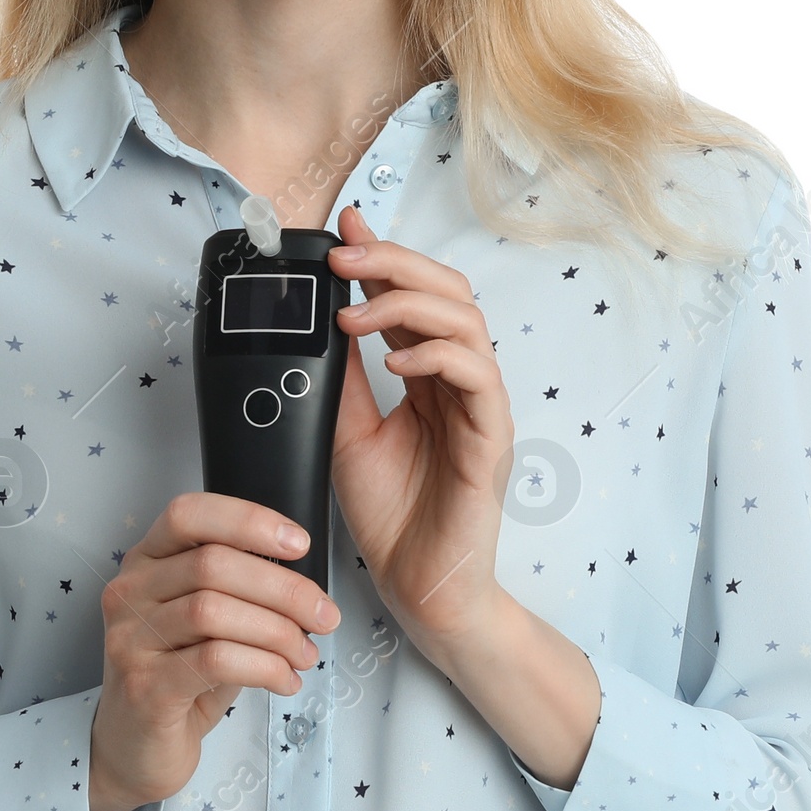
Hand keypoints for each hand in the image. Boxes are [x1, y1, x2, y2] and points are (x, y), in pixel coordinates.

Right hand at [88, 491, 341, 810]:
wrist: (136, 749)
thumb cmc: (182, 675)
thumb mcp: (208, 620)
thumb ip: (239, 588)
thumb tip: (305, 582)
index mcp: (146, 561)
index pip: (189, 514)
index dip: (248, 520)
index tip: (300, 544)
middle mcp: (129, 592)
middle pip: (212, 564)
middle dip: (283, 589)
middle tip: (324, 615)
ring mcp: (130, 640)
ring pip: (214, 612)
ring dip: (278, 631)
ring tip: (306, 653)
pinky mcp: (144, 687)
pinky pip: (215, 661)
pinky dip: (264, 667)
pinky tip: (285, 680)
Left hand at [327, 204, 514, 653]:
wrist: (415, 585)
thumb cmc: (390, 512)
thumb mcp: (346, 427)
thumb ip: (341, 373)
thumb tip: (319, 314)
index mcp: (429, 374)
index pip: (415, 294)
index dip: (384, 254)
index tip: (343, 226)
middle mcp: (460, 381)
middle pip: (448, 292)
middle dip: (394, 262)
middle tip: (343, 256)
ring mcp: (481, 407)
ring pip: (466, 322)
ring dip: (407, 304)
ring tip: (356, 312)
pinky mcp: (491, 439)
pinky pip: (478, 378)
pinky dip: (438, 356)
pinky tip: (398, 360)